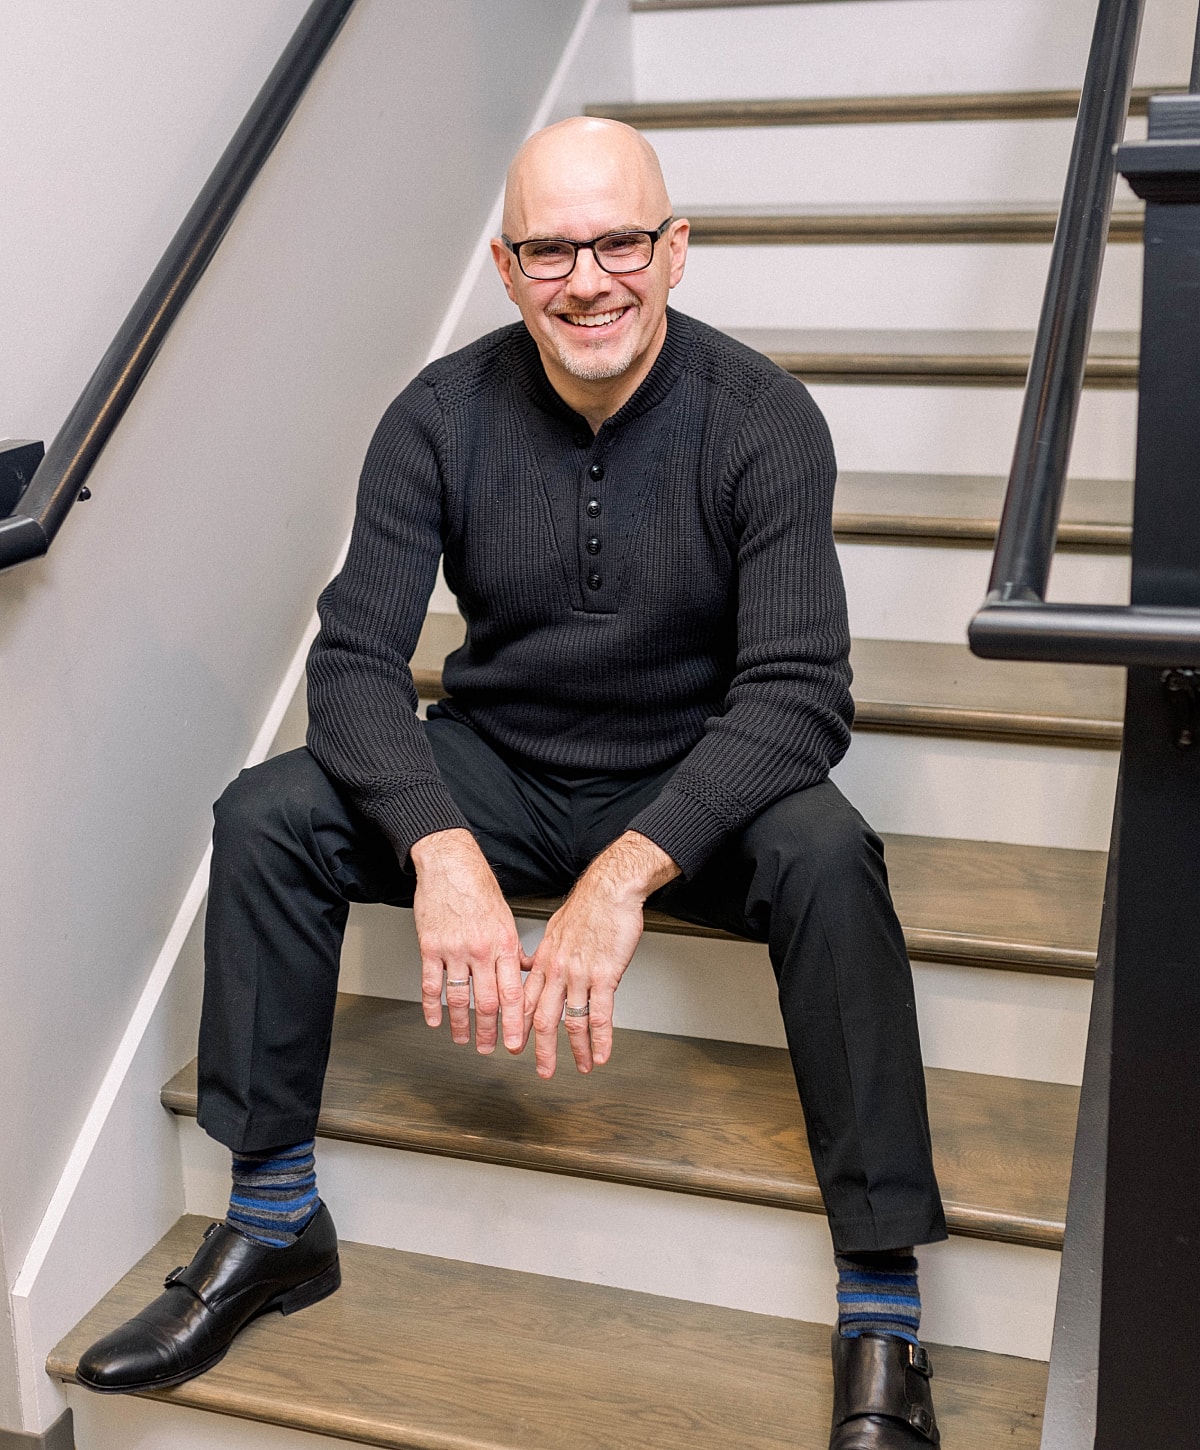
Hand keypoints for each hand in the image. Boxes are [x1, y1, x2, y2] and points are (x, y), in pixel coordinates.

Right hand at [410, 829, 524, 1054]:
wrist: (449, 863)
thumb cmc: (478, 886)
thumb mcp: (505, 916)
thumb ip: (513, 947)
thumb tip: (524, 969)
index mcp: (504, 943)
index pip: (514, 993)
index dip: (515, 1022)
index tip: (516, 1042)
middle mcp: (482, 950)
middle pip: (487, 1002)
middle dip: (490, 1031)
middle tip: (490, 1048)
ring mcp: (455, 950)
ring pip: (458, 998)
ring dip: (461, 1024)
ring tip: (463, 1039)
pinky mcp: (430, 947)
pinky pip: (431, 983)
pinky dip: (432, 1006)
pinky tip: (434, 1019)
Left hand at [525, 832, 678, 1077]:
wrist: (609, 890)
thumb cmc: (588, 906)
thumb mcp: (555, 928)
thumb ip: (544, 953)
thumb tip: (534, 965)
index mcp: (544, 960)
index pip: (525, 1000)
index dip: (519, 1026)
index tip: (517, 1044)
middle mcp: (557, 971)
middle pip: (543, 1018)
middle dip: (542, 1048)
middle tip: (543, 1069)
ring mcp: (579, 975)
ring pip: (572, 1021)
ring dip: (576, 1050)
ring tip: (582, 1067)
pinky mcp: (604, 975)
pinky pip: (600, 1014)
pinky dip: (601, 1039)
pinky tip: (603, 1053)